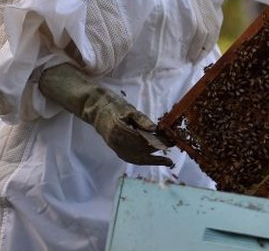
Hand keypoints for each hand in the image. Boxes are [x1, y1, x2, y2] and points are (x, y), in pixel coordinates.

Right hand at [39, 64, 173, 166]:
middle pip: (140, 152)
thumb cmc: (114, 106)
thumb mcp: (129, 109)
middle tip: (171, 153)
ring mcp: (115, 147)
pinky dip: (142, 160)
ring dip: (151, 161)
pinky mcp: (115, 149)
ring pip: (135, 159)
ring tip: (165, 162)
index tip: (170, 142)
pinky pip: (130, 158)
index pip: (143, 141)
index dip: (157, 143)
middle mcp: (117, 142)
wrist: (96, 109)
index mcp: (120, 130)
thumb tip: (155, 130)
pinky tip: (152, 160)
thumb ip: (142, 120)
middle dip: (157, 154)